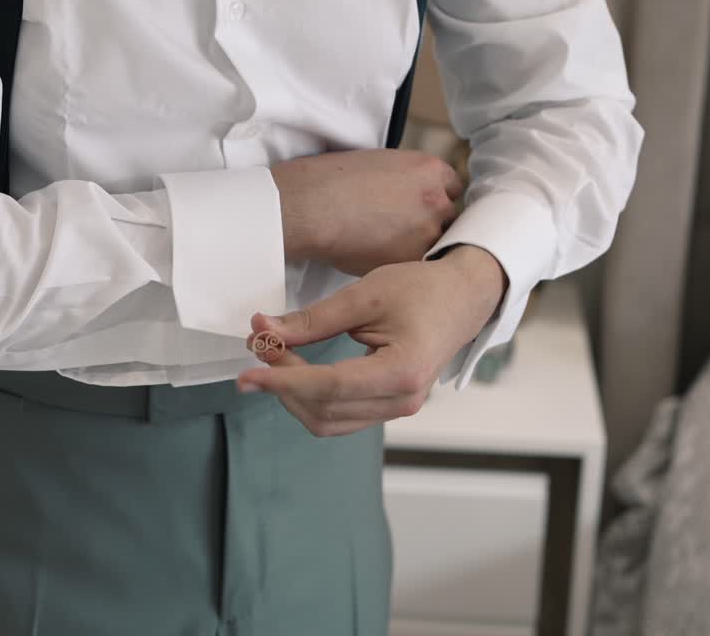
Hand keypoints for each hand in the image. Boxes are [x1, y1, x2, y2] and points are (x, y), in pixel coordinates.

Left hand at [237, 246, 507, 436]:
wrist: (463, 298)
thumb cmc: (421, 289)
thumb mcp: (364, 294)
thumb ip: (312, 320)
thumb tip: (264, 331)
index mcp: (401, 372)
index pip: (327, 387)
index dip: (281, 381)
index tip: (246, 373)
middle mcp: (402, 401)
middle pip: (322, 409)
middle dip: (281, 381)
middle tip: (260, 342)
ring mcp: (397, 409)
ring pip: (326, 420)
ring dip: (291, 392)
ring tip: (273, 354)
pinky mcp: (389, 407)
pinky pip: (339, 416)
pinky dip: (309, 397)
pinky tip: (294, 370)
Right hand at [271, 149, 463, 275]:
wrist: (312, 207)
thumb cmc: (332, 181)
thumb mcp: (380, 163)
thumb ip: (406, 180)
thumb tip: (408, 196)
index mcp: (431, 169)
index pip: (452, 188)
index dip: (434, 199)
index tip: (420, 209)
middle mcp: (437, 199)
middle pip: (448, 217)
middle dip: (429, 224)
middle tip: (403, 231)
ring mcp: (428, 231)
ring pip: (434, 244)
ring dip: (417, 247)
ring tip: (386, 247)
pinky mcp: (412, 259)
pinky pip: (415, 266)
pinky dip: (402, 265)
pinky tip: (378, 257)